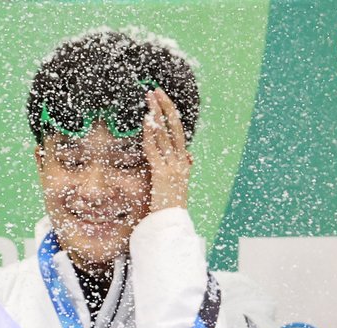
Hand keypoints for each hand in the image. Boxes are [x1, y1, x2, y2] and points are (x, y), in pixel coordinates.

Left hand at [143, 89, 191, 213]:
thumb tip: (190, 156)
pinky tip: (146, 120)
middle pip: (174, 127)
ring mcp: (172, 167)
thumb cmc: (171, 210)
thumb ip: (184, 169)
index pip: (178, 134)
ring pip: (165, 133)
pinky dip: (151, 134)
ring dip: (157, 112)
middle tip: (156, 90)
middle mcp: (180, 162)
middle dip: (165, 107)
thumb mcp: (179, 186)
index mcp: (184, 163)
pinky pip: (155, 149)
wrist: (172, 228)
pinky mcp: (162, 174)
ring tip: (149, 96)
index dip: (170, 117)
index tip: (163, 103)